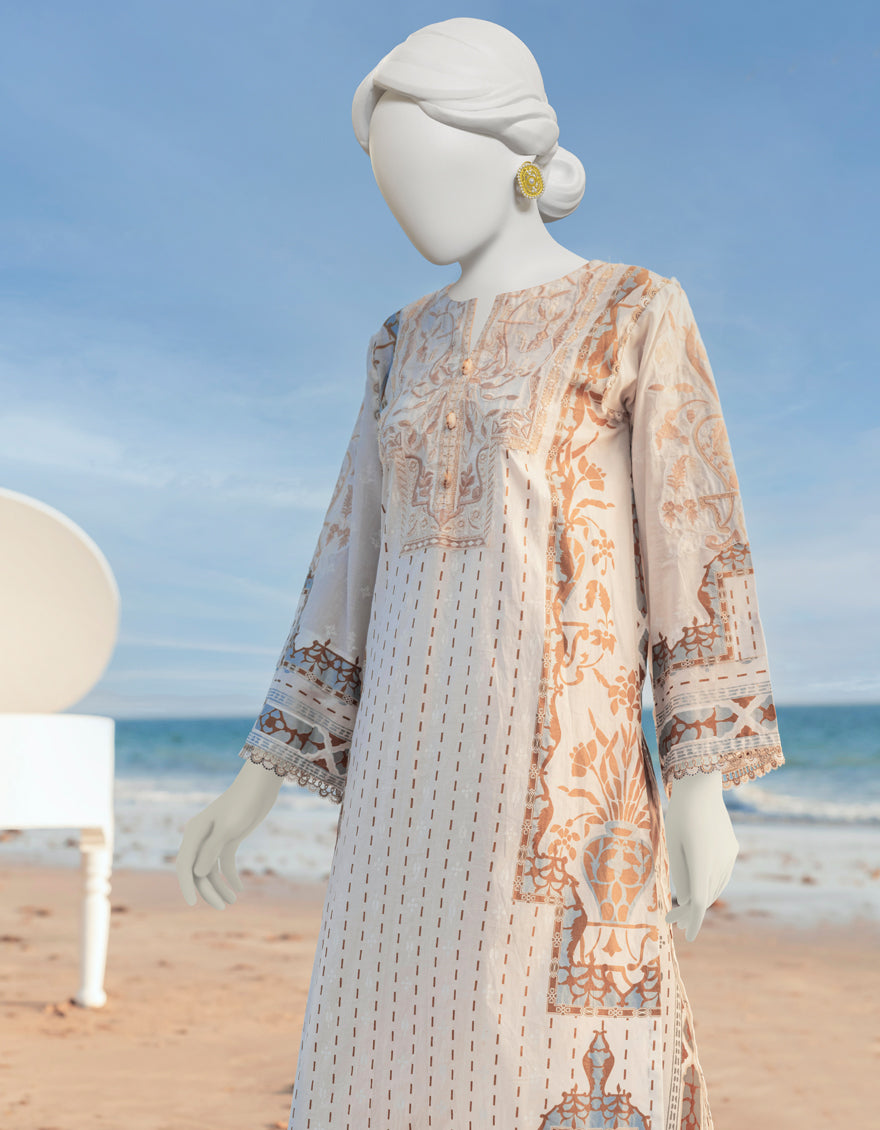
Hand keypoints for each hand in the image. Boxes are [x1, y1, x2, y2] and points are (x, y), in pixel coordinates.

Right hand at [175, 759, 282, 909]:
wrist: (259, 786)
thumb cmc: (243, 803)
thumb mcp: (228, 827)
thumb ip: (211, 850)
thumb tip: (198, 874)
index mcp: (194, 833)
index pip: (184, 865)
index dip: (186, 885)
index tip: (191, 904)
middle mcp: (200, 837)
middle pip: (197, 871)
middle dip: (207, 890)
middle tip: (223, 907)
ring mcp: (214, 838)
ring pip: (210, 869)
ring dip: (219, 886)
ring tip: (232, 902)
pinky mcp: (229, 838)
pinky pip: (224, 863)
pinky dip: (230, 876)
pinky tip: (239, 889)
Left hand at [663, 770, 738, 941]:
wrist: (702, 787)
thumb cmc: (680, 814)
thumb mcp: (672, 844)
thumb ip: (679, 873)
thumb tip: (685, 899)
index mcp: (701, 861)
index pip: (697, 902)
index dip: (691, 921)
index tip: (684, 935)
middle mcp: (720, 861)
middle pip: (706, 897)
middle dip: (690, 912)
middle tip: (673, 921)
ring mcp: (730, 855)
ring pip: (716, 887)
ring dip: (701, 900)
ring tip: (683, 910)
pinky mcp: (733, 848)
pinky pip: (722, 874)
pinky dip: (710, 885)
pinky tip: (699, 888)